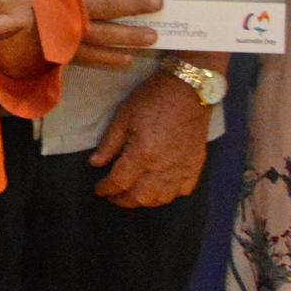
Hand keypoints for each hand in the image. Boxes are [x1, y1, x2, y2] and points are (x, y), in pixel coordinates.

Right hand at [70, 0, 163, 72]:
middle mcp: (68, 9)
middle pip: (108, 6)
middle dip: (134, 5)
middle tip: (159, 2)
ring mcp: (66, 34)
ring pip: (104, 35)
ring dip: (130, 36)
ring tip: (153, 36)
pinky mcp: (61, 53)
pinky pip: (91, 58)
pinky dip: (110, 60)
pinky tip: (128, 59)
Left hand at [88, 68, 208, 206]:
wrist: (188, 89)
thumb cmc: (152, 99)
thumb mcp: (123, 117)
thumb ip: (109, 144)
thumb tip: (95, 164)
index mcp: (142, 154)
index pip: (119, 182)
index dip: (106, 188)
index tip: (98, 190)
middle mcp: (163, 168)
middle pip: (140, 197)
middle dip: (123, 200)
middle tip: (113, 196)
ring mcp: (181, 169)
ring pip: (162, 199)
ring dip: (145, 201)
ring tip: (133, 195)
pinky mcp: (195, 166)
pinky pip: (182, 191)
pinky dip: (169, 195)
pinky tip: (160, 189)